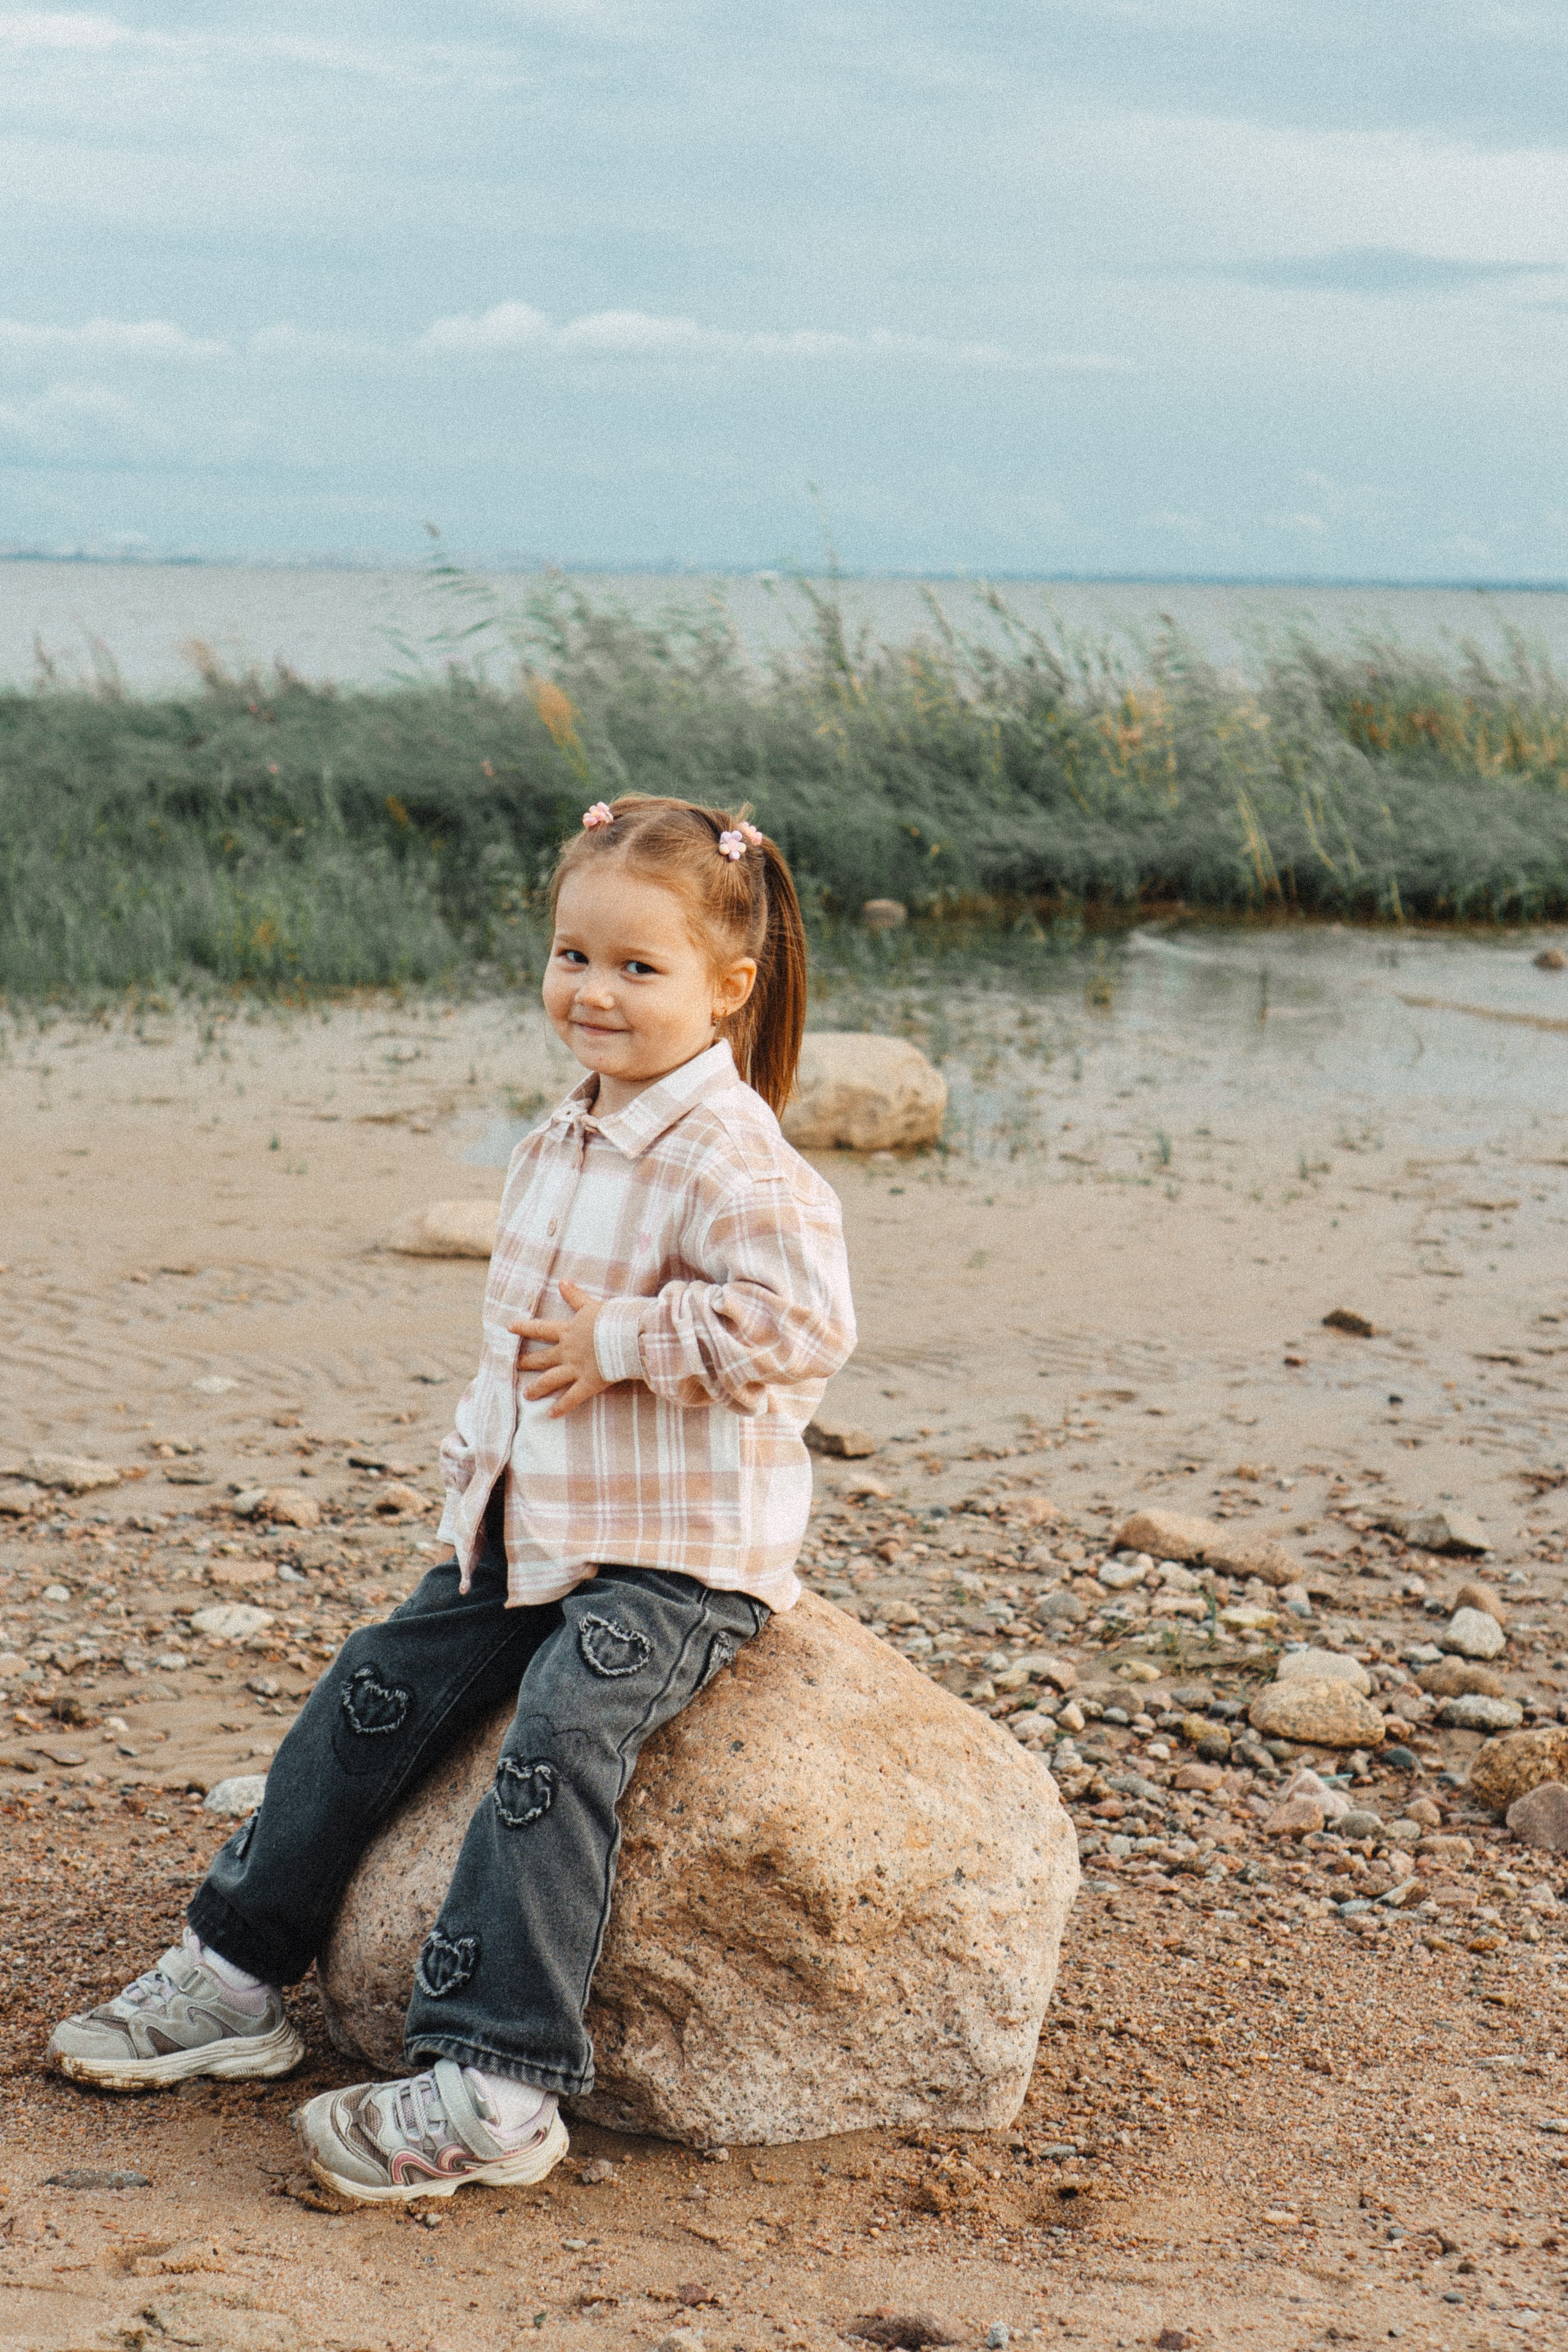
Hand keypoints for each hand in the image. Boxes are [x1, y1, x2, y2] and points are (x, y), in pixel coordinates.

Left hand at [510, 1280, 609, 1416]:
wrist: (627, 1336)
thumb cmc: (612, 1319)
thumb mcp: (591, 1305)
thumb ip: (575, 1296)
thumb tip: (563, 1280)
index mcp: (568, 1331)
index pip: (541, 1328)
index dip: (525, 1327)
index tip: (509, 1327)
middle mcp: (567, 1351)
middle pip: (542, 1358)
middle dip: (527, 1362)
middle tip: (514, 1365)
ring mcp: (576, 1368)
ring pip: (551, 1380)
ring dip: (538, 1388)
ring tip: (526, 1395)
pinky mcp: (588, 1383)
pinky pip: (572, 1398)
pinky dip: (562, 1407)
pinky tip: (551, 1415)